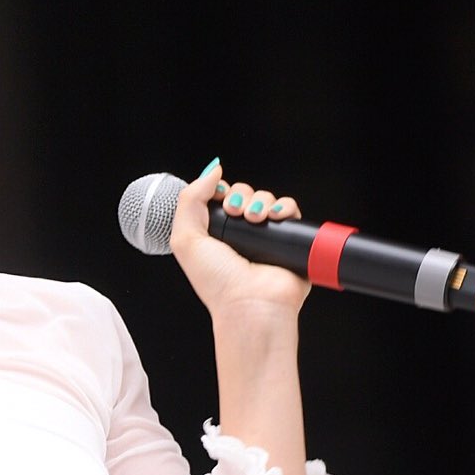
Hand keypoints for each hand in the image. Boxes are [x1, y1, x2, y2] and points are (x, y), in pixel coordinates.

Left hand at [169, 161, 310, 320]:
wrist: (251, 304)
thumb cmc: (218, 282)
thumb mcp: (185, 239)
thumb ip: (190, 200)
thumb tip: (212, 171)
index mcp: (214, 235)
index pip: (219, 198)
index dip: (219, 191)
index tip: (219, 199)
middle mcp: (240, 236)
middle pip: (243, 194)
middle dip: (239, 196)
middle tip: (236, 213)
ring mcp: (265, 237)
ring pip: (266, 198)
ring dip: (260, 201)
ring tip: (256, 219)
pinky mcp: (289, 240)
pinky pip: (289, 209)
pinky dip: (284, 206)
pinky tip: (275, 217)